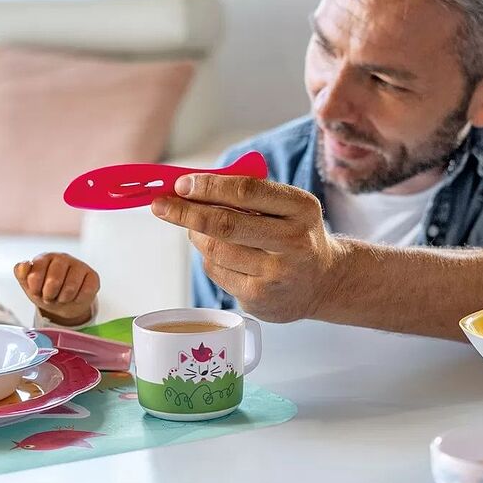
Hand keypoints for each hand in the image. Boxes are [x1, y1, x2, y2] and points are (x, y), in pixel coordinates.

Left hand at [14, 253, 99, 325]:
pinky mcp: (92, 276)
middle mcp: (62, 257)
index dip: (35, 288)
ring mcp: (79, 265)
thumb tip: (23, 265)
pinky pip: (85, 292)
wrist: (65, 304)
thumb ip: (21, 275)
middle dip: (49, 295)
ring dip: (63, 299)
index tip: (36, 292)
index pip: (36, 273)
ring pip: (70, 287)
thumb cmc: (46, 291)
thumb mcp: (30, 286)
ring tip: (61, 298)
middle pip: (54, 281)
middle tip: (50, 297)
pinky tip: (75, 297)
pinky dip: (77, 300)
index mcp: (45, 258)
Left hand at [151, 174, 345, 322]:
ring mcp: (276, 274)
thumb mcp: (286, 206)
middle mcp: (293, 242)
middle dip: (185, 212)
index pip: (246, 191)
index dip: (208, 186)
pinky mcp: (259, 298)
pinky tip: (221, 254)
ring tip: (196, 227)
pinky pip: (216, 272)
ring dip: (196, 235)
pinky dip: (208, 258)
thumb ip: (246, 194)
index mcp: (301, 208)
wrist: (322, 282)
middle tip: (160, 204)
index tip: (180, 184)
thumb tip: (188, 188)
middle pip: (224, 224)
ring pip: (215, 250)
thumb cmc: (292, 234)